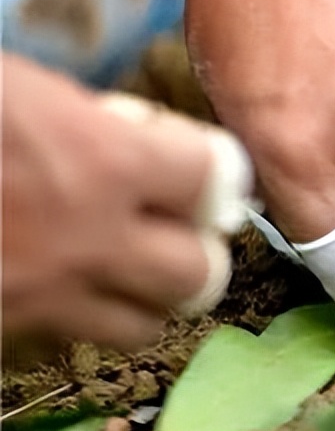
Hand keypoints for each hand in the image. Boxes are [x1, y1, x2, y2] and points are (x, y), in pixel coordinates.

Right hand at [1, 55, 245, 349]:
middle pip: (199, 275)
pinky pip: (61, 344)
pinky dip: (68, 320)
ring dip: (140, 296)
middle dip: (191, 249)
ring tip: (113, 265)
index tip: (199, 167)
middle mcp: (89, 242)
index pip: (218, 180)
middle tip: (168, 226)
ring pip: (142, 327)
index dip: (213, 172)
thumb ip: (82, 122)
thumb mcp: (11, 87)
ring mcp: (41, 301)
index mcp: (102, 162)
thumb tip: (129, 138)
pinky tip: (41, 285)